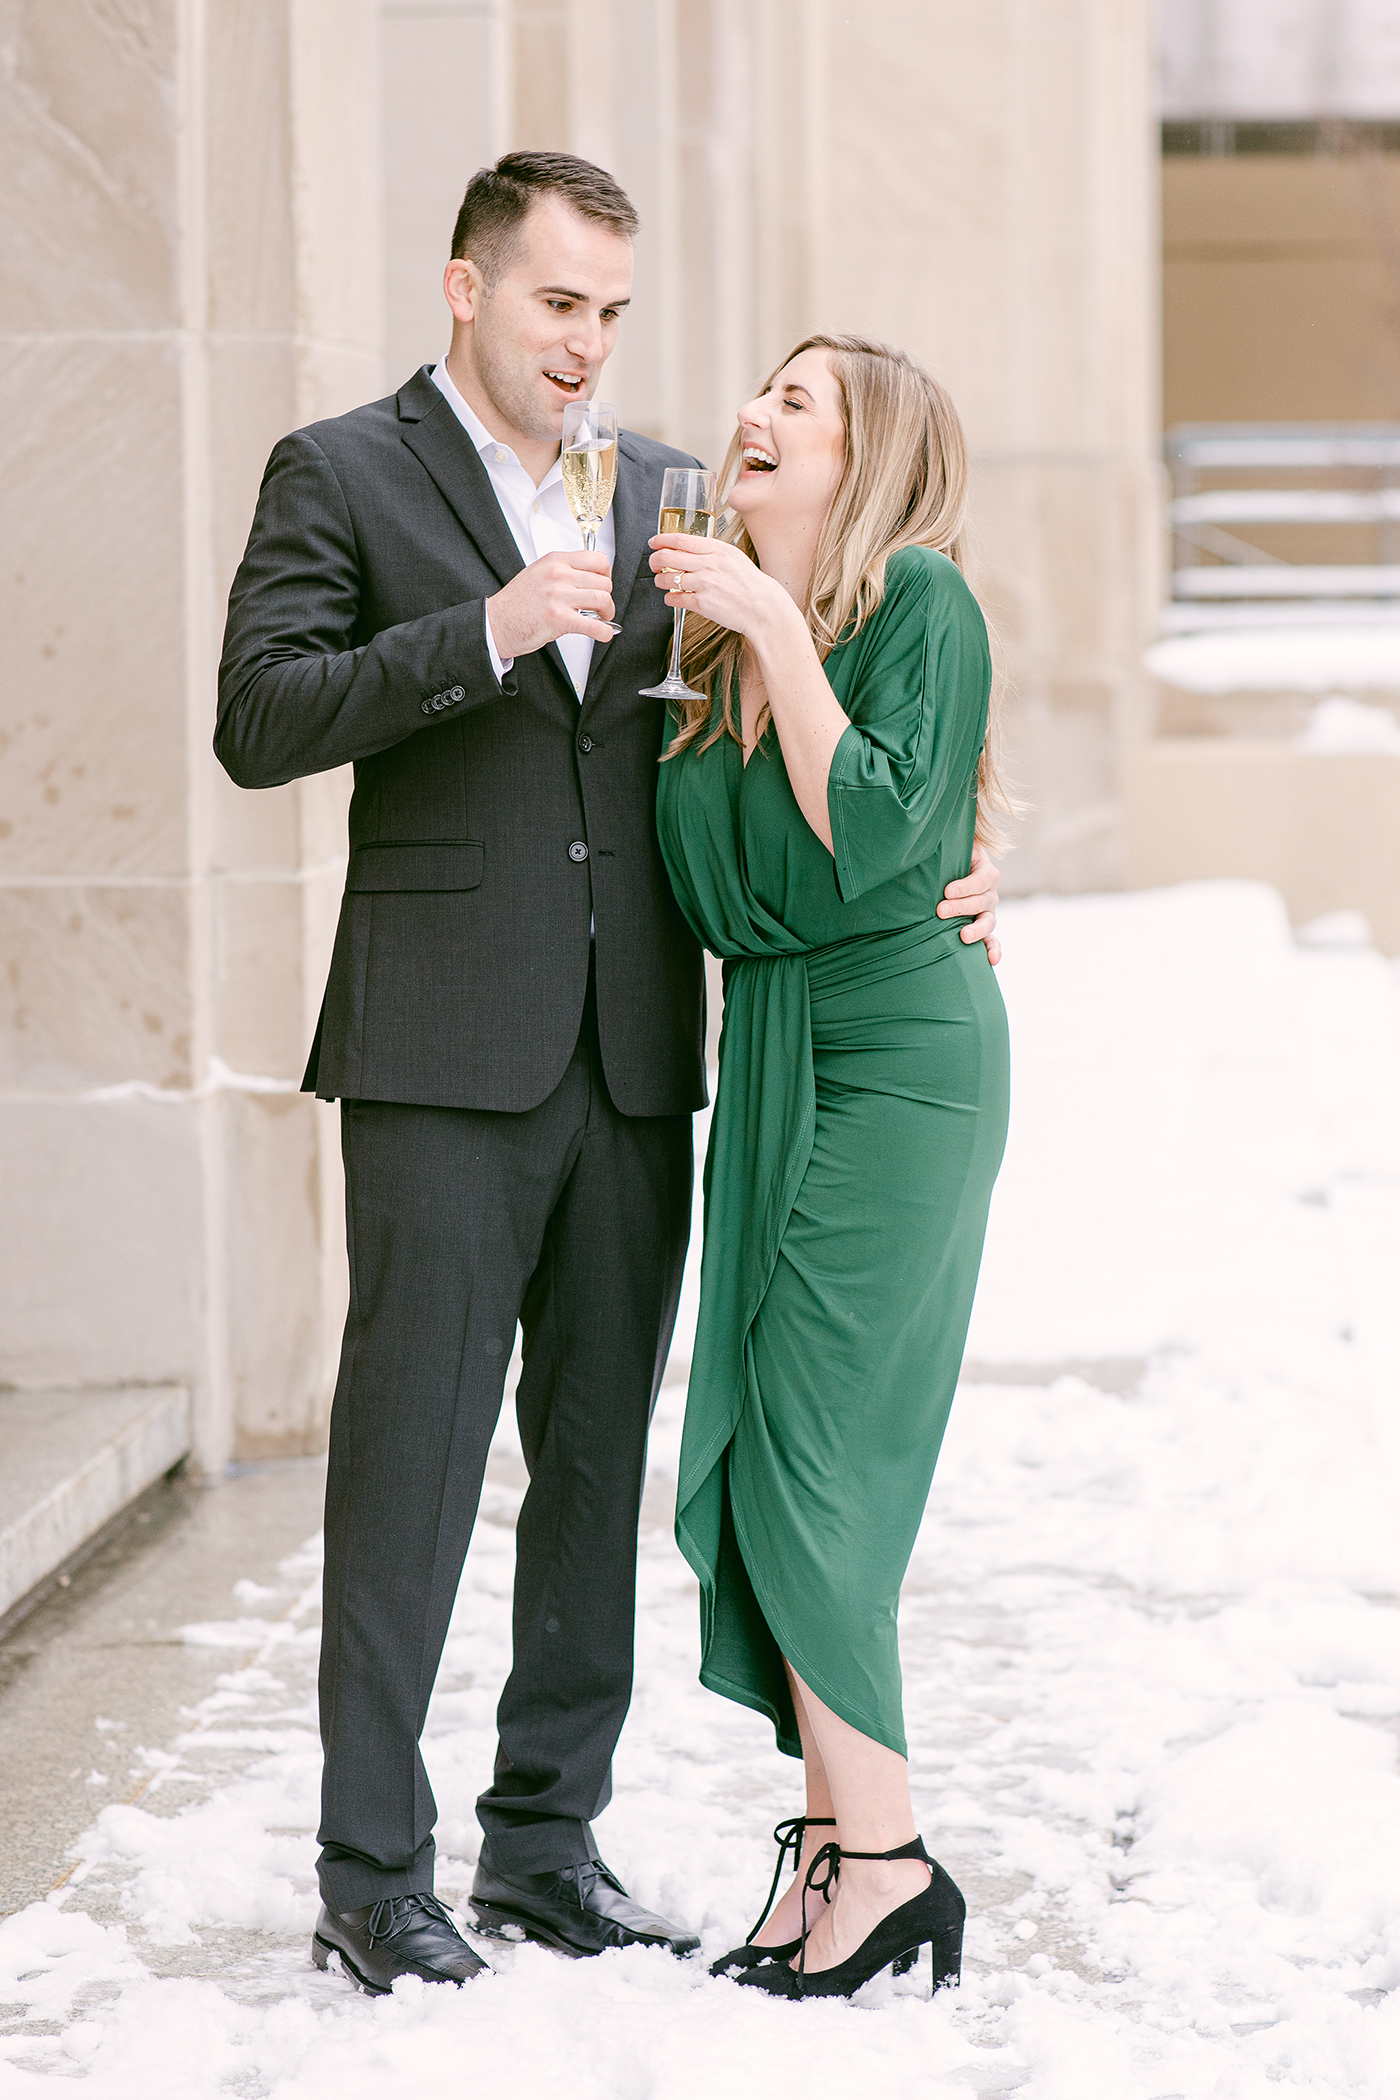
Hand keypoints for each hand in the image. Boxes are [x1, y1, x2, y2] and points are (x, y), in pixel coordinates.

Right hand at [485, 550, 615, 658]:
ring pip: (602, 599)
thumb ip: (563, 572)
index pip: (597, 559)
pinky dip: (604, 632)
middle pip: (603, 581)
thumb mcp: (539, 574)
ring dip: (608, 612)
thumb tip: (590, 577)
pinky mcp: (558, 619)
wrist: (496, 623)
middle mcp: (558, 575)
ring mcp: (558, 596)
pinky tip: (603, 634)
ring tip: (602, 619)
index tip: (603, 584)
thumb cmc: (516, 603)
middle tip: (602, 607)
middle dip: (607, 597)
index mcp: (555, 561)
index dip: (606, 574)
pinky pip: (594, 625)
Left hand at [648, 533, 796, 641]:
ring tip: (662, 582)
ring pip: (667, 578)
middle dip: (654, 560)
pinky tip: (673, 598)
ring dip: (660, 581)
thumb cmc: (751, 585)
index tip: (654, 542)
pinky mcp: (702, 603)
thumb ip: (712, 552)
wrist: (763, 608)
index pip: (680, 539)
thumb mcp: (734, 558)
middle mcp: (709, 564)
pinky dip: (670, 599)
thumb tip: (689, 550)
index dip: (661, 540)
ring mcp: (704, 584)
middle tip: (654, 564)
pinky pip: (675, 599)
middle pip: (667, 557)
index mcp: (717, 549)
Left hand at [938, 840, 1000, 964]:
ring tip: (963, 936)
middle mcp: (989, 893)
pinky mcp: (982, 928)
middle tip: (940, 910)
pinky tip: (990, 961)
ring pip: (988, 922)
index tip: (947, 890)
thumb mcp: (951, 848)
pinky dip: (993, 950)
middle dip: (962, 907)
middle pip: (983, 902)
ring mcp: (987, 912)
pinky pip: (992, 940)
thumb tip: (935, 839)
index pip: (982, 879)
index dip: (966, 886)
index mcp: (985, 871)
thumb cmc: (946, 859)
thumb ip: (947, 844)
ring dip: (977, 930)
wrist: (946, 873)